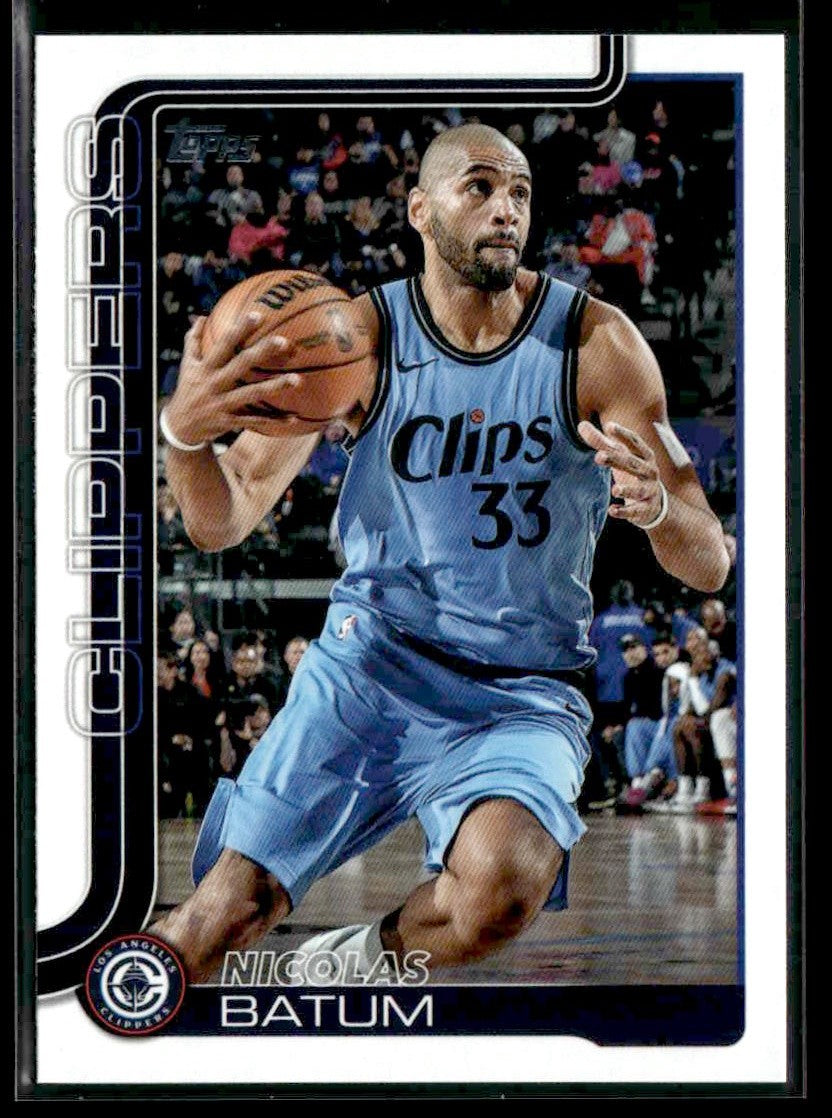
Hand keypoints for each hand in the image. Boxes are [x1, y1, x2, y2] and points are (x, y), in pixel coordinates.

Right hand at [164, 313, 307, 443]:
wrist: (180, 428)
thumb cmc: (188, 390)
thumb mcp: (186, 365)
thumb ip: (193, 341)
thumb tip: (201, 316)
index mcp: (205, 368)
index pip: (223, 344)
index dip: (239, 330)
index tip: (257, 314)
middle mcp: (214, 384)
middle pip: (241, 365)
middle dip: (261, 352)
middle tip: (283, 341)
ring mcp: (222, 404)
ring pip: (252, 394)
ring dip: (275, 387)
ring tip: (297, 379)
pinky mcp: (229, 422)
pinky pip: (255, 421)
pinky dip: (274, 420)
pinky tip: (294, 417)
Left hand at [578, 419, 663, 528]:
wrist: (655, 503)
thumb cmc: (633, 474)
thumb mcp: (621, 458)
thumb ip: (601, 443)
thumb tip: (581, 425)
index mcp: (644, 455)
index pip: (634, 442)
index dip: (622, 434)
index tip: (609, 426)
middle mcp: (649, 471)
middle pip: (633, 464)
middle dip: (617, 460)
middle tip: (598, 456)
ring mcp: (649, 491)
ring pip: (638, 490)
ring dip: (627, 490)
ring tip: (615, 490)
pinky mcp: (646, 509)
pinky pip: (635, 510)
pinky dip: (624, 511)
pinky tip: (612, 511)